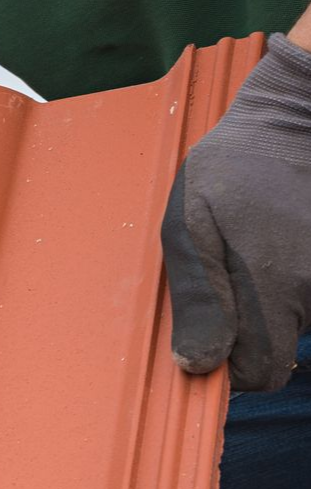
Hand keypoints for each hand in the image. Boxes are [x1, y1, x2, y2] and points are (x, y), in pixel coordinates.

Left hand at [162, 33, 310, 391]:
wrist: (300, 115)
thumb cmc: (235, 167)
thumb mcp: (189, 226)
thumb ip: (197, 300)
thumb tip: (198, 364)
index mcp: (272, 288)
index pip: (261, 373)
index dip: (233, 364)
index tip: (215, 335)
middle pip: (284, 349)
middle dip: (254, 332)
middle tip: (235, 281)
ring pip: (303, 320)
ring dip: (280, 302)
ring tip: (261, 250)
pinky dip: (300, 281)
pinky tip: (287, 247)